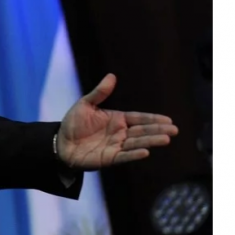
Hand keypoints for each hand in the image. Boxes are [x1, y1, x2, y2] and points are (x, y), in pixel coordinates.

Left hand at [57, 74, 178, 169]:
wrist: (60, 143)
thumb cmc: (72, 124)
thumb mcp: (85, 104)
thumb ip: (99, 92)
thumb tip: (112, 76)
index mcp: (116, 119)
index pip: (138, 118)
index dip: (153, 119)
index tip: (168, 120)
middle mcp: (119, 133)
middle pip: (142, 131)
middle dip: (158, 130)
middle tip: (174, 130)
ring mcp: (115, 146)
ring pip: (137, 143)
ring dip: (151, 141)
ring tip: (166, 139)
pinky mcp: (109, 158)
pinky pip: (124, 156)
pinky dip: (134, 154)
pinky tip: (146, 152)